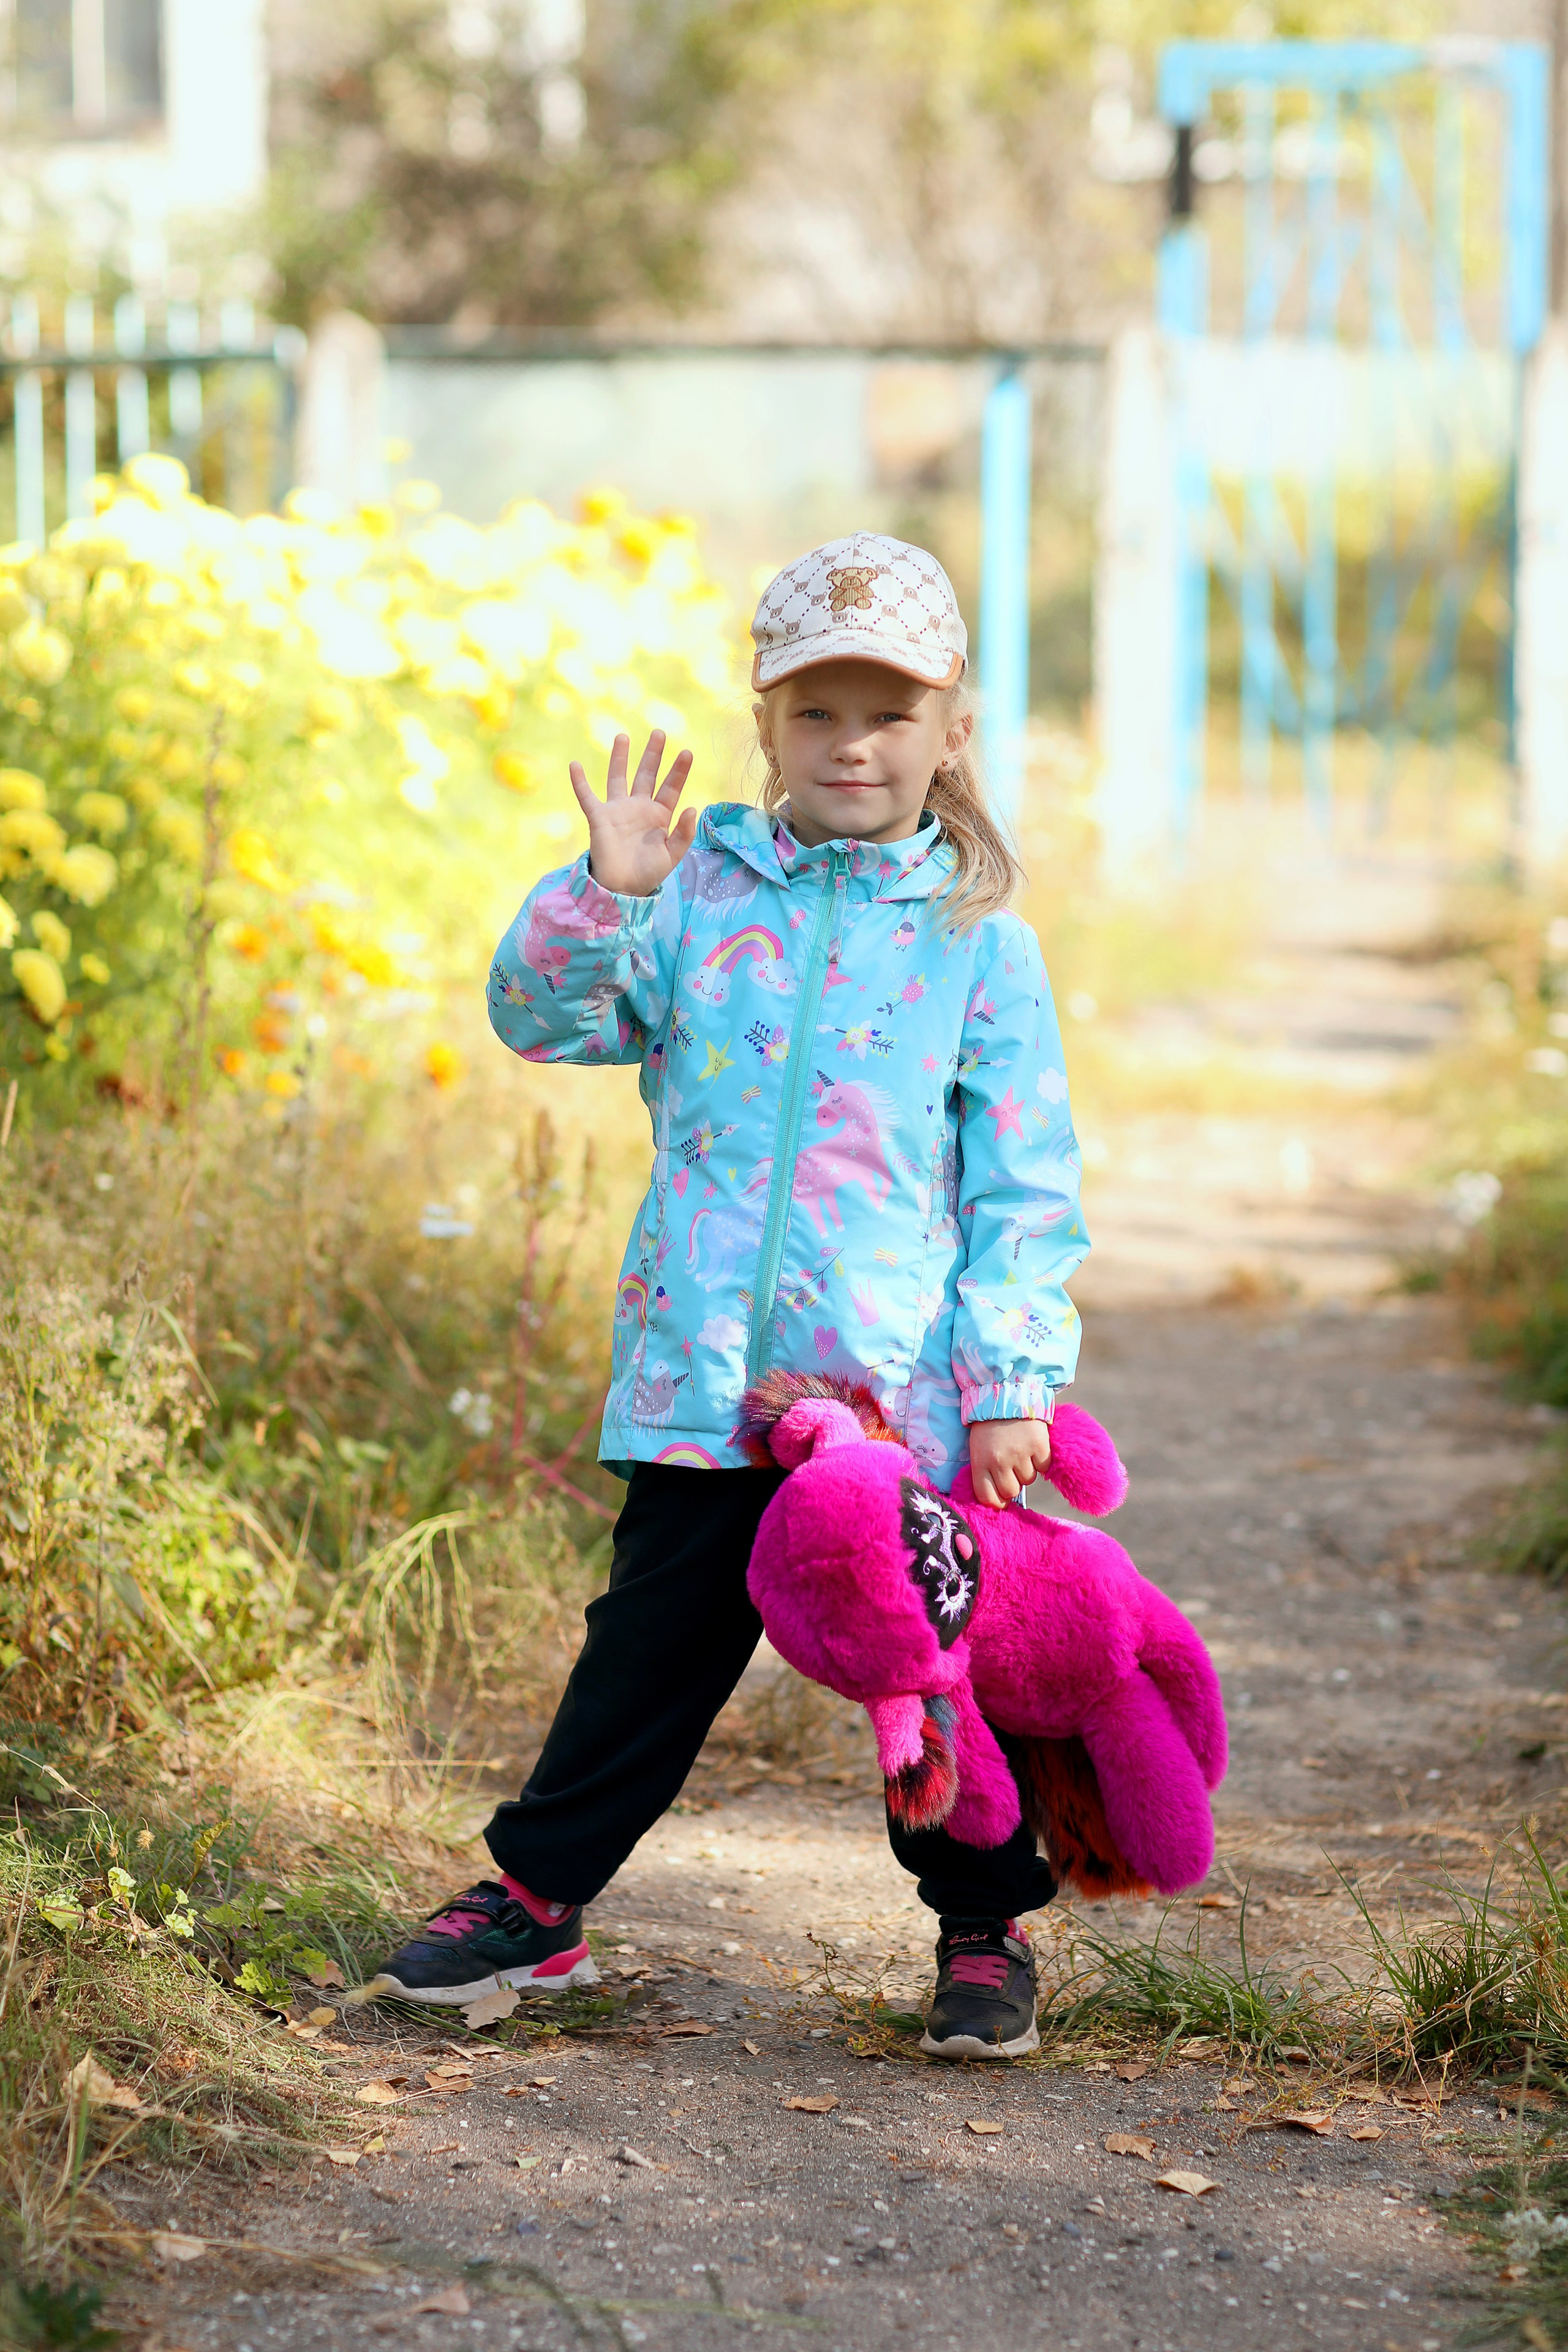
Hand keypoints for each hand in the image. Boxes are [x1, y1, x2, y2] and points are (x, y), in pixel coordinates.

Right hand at [570, 728, 696, 897]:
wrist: (622, 889)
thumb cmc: (648, 873)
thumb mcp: (672, 855)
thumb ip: (683, 833)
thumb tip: (691, 808)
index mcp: (659, 815)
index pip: (670, 787)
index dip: (678, 771)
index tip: (687, 752)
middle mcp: (639, 808)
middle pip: (647, 775)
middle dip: (653, 755)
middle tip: (659, 733)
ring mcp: (618, 811)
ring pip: (618, 778)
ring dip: (620, 758)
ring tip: (622, 737)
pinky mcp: (599, 818)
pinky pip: (587, 796)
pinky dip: (579, 782)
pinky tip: (574, 765)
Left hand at [968, 1418, 1051, 1508]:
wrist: (1006, 1394)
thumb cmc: (989, 1425)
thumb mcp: (979, 1448)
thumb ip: (985, 1471)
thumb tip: (999, 1497)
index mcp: (980, 1462)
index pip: (988, 1498)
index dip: (997, 1501)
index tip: (1001, 1497)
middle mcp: (999, 1461)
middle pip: (1011, 1491)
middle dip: (1013, 1482)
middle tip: (1011, 1465)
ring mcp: (1020, 1454)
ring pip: (1029, 1480)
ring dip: (1027, 1469)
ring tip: (1020, 1449)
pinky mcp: (1039, 1446)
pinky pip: (1044, 1467)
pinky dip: (1041, 1459)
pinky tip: (1032, 1445)